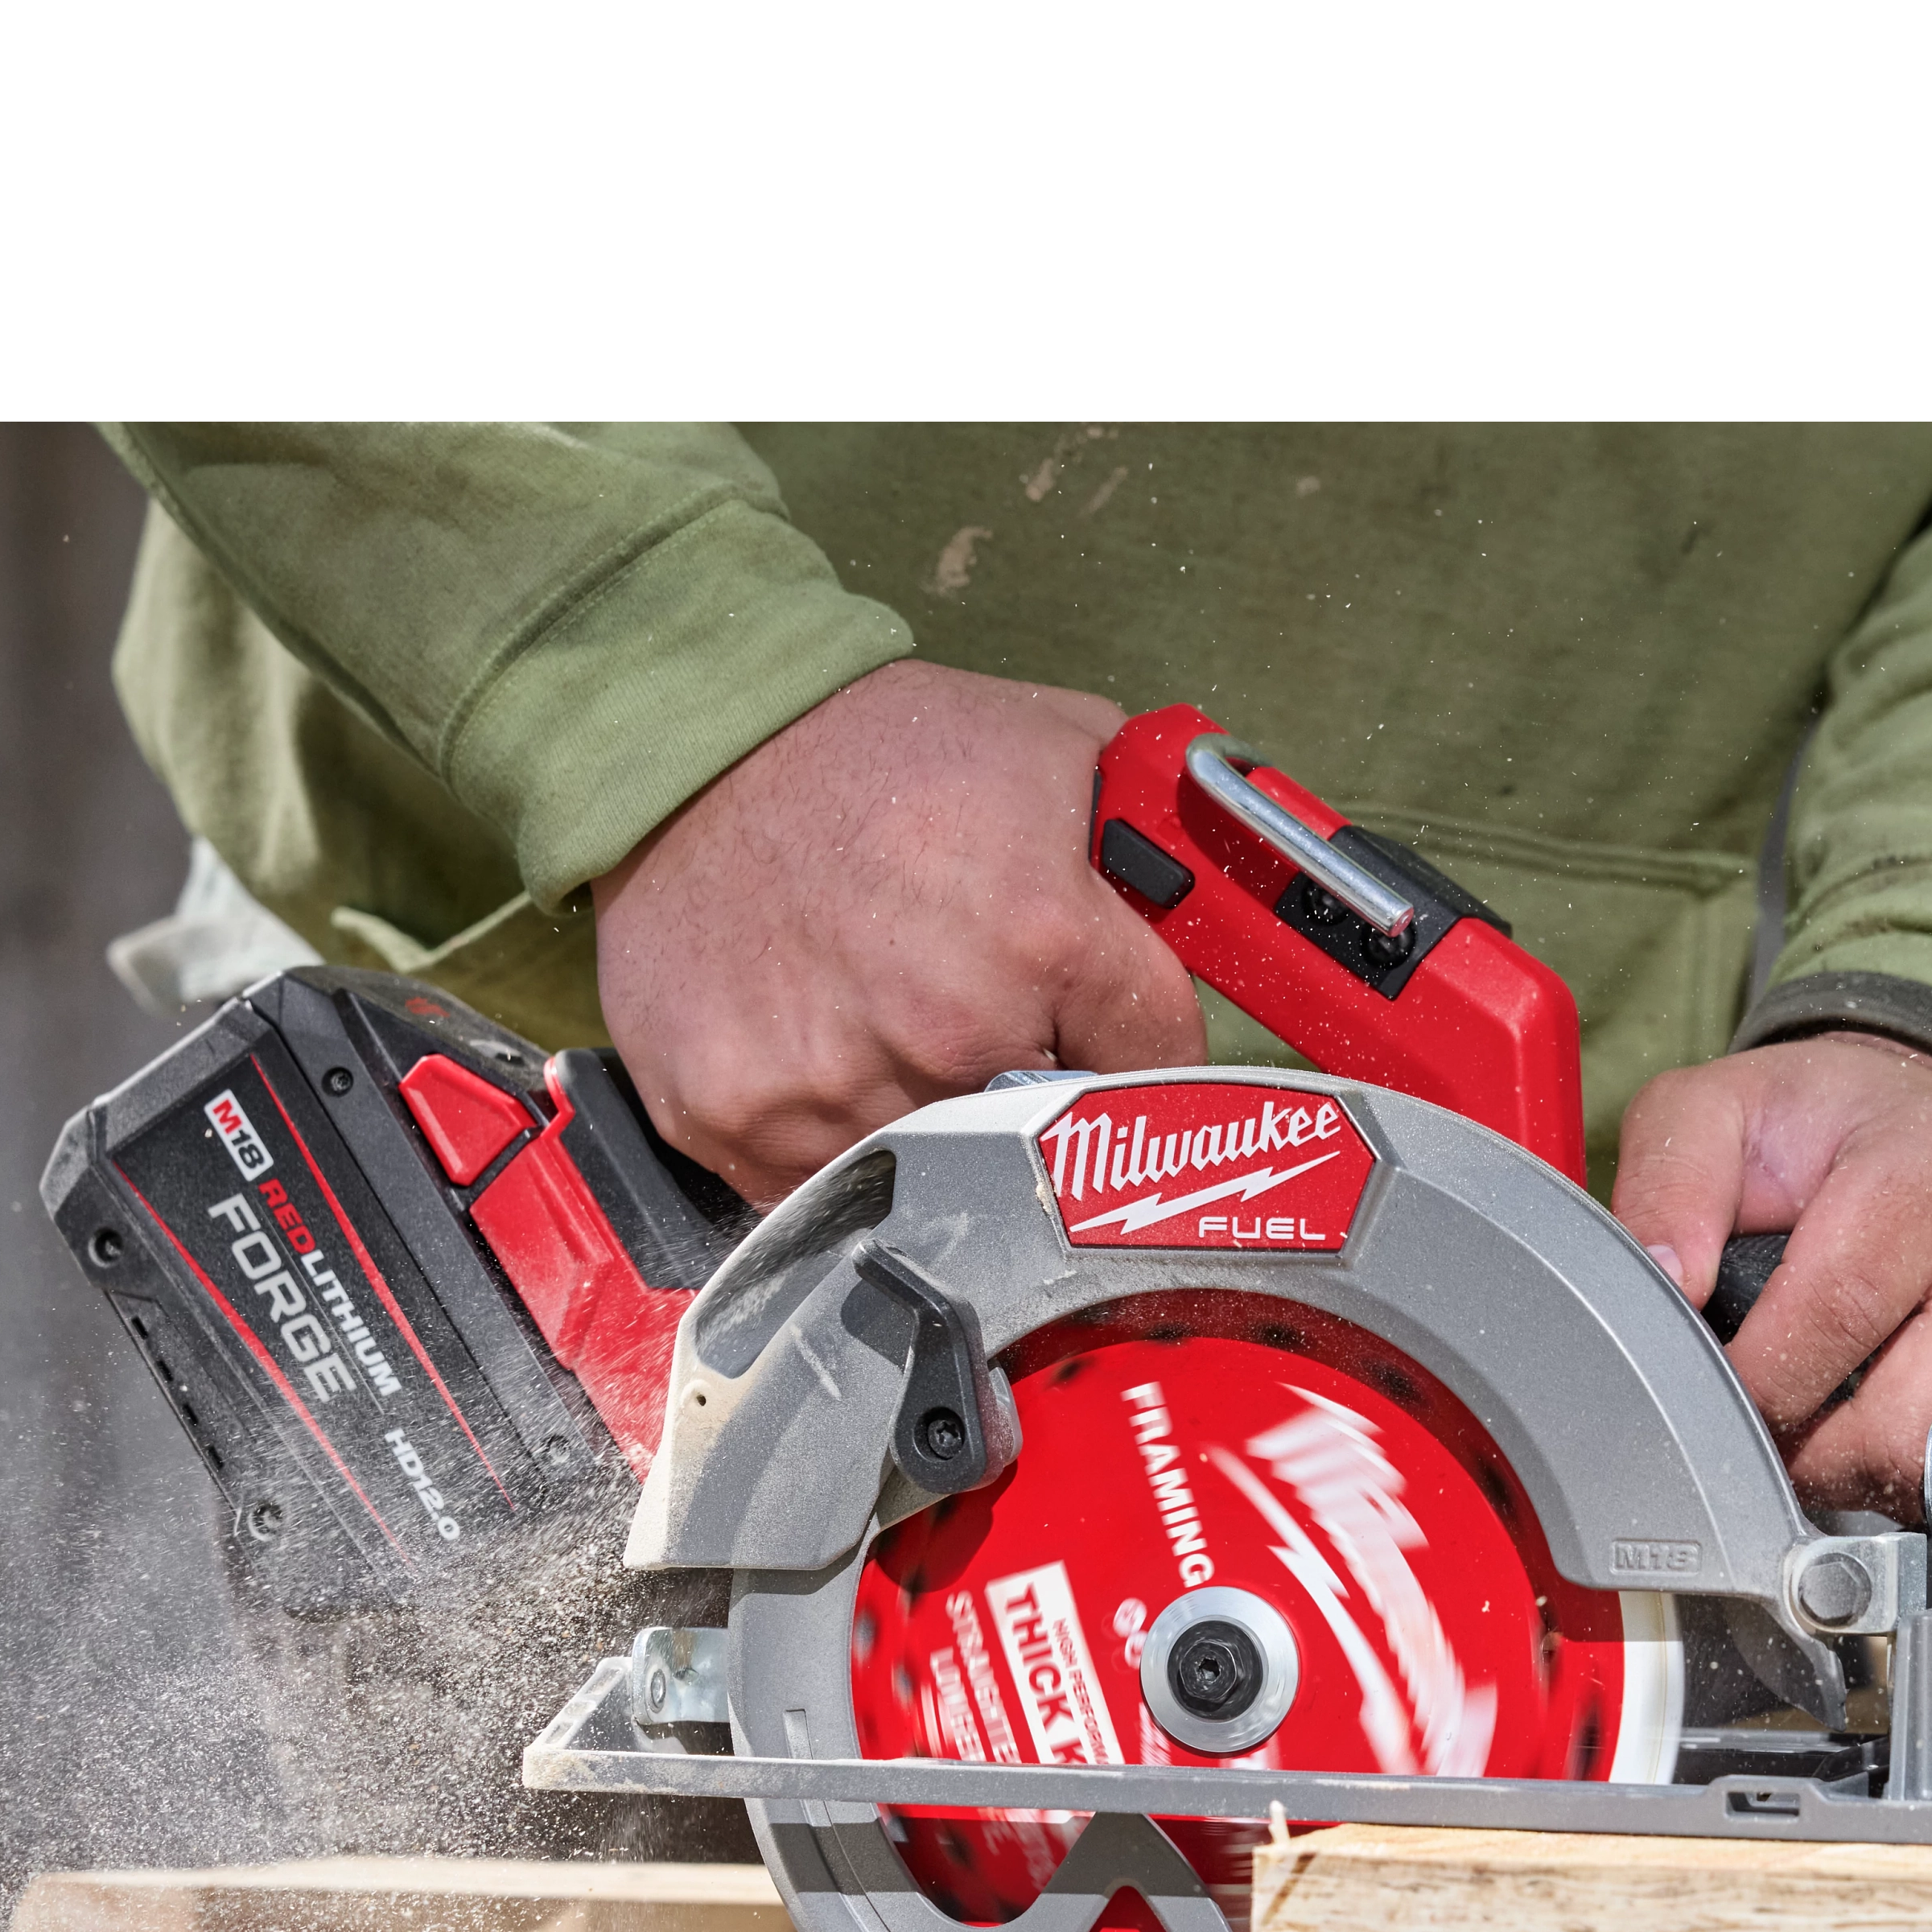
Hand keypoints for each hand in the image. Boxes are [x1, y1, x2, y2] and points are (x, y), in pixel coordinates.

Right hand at [591, 661, 1203, 1206]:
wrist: (693, 744)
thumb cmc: (875, 747)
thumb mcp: (1059, 750)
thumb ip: (1156, 850)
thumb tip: (1238, 916)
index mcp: (1043, 938)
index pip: (1159, 1068)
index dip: (1139, 1048)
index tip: (1110, 1037)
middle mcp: (944, 1031)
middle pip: (1046, 1133)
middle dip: (1034, 1083)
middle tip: (984, 1012)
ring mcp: (833, 1089)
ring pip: (935, 1171)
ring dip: (930, 1120)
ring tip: (887, 1018)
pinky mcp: (736, 1121)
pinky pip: (821, 1187)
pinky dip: (831, 1140)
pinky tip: (819, 1052)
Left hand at [1613, 1033, 1931, 1509]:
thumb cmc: (1830, 1126)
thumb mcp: (1720, 1112)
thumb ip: (1668, 1188)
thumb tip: (1664, 1282)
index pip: (1840, 1311)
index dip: (1759, 1380)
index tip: (1712, 1392)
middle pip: (1908, 1423)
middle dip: (1811, 1452)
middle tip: (1765, 1420)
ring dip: (1862, 1472)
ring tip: (1818, 1419)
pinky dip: (1919, 1475)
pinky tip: (1881, 1418)